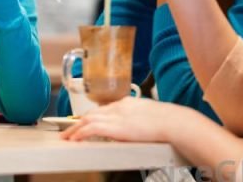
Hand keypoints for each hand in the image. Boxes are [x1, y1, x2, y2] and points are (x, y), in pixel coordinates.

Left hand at [60, 97, 180, 141]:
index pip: (104, 108)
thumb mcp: (152, 116)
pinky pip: (91, 129)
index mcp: (128, 103)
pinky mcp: (115, 127)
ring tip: (67, 136)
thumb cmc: (170, 122)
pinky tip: (74, 138)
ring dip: (75, 128)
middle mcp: (119, 107)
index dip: (92, 116)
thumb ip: (140, 120)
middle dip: (79, 121)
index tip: (86, 121)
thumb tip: (139, 127)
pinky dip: (80, 133)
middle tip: (69, 129)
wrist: (175, 122)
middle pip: (93, 113)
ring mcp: (116, 116)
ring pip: (88, 119)